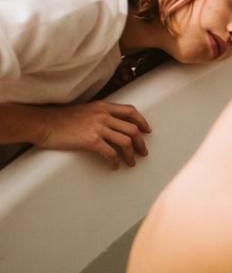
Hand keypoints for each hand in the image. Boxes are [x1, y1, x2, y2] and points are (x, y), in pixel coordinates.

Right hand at [35, 101, 150, 169]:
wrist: (42, 123)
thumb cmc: (60, 118)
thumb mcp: (85, 110)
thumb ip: (100, 114)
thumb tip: (113, 125)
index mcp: (103, 106)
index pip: (131, 111)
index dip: (142, 122)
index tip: (147, 131)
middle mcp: (103, 115)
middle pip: (132, 129)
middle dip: (141, 143)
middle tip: (143, 152)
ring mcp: (98, 127)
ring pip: (126, 142)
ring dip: (131, 155)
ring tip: (131, 163)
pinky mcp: (91, 140)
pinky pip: (110, 153)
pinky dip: (115, 162)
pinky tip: (114, 166)